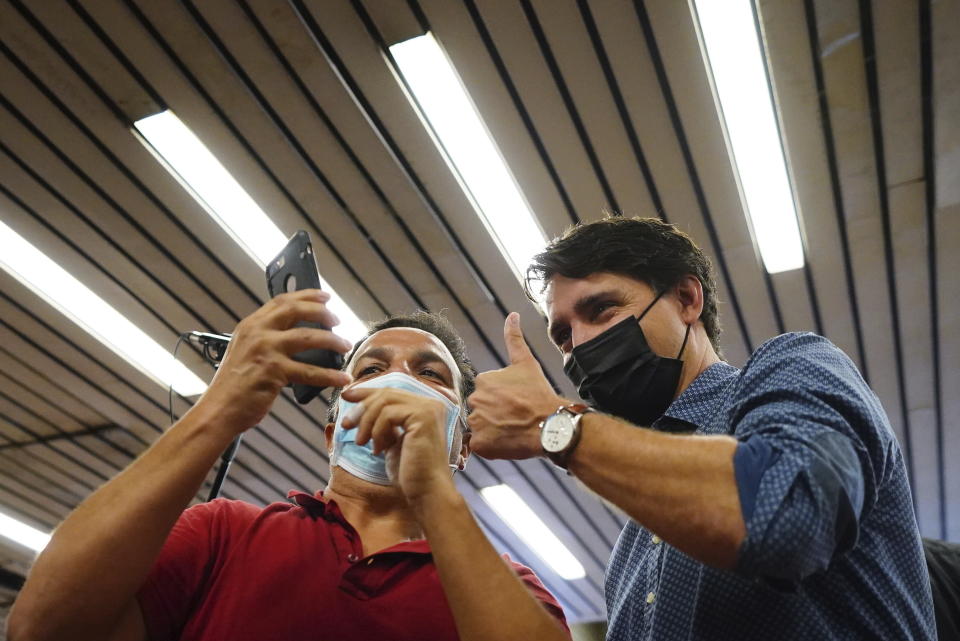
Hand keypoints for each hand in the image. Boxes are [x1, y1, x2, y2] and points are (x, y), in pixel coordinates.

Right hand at [198, 289, 352, 432]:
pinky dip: (330, 376)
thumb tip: (295, 333)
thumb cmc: (233, 385)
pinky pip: (310, 371)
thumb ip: (265, 338)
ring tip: (345, 346)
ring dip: (333, 341)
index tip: (325, 297)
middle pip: (296, 310)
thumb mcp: (244, 351)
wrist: (218, 409)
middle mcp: (257, 332)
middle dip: (322, 312)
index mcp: (250, 325)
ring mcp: (266, 350)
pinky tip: (342, 379)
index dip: (307, 296)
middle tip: (338, 320)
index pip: (282, 301)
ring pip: (309, 338)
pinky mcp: (274, 371)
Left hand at [339, 386, 455, 502]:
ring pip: (385, 402)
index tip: (346, 397)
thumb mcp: (393, 441)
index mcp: (426, 407)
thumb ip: (385, 424)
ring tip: (361, 442)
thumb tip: (362, 409)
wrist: (427, 492)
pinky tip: (377, 450)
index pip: (391, 392)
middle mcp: (431, 404)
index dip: (367, 392)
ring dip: (366, 422)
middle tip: (346, 424)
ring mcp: (429, 409)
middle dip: (361, 407)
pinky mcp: (423, 417)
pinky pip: (388, 414)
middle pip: (386, 393)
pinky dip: (376, 431)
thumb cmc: (411, 473)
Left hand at [467, 313, 566, 459]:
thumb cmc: (540, 394)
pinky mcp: (480, 444)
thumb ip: (514, 338)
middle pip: (481, 410)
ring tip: (513, 429)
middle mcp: (475, 400)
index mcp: (483, 381)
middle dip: (495, 415)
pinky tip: (507, 441)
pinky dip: (491, 446)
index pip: (486, 393)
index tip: (516, 403)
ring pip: (480, 428)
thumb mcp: (526, 362)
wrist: (550, 424)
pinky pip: (480, 446)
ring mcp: (476, 423)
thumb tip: (512, 314)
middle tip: (515, 418)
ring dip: (493, 430)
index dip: (502, 400)